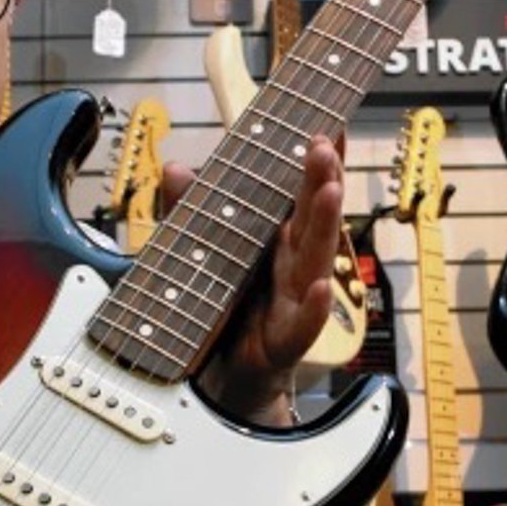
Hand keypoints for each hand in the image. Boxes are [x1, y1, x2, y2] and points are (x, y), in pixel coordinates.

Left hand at [161, 133, 344, 417]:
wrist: (229, 382)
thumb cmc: (230, 313)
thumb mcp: (202, 255)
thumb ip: (192, 214)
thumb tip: (175, 168)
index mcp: (277, 241)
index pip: (298, 193)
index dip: (312, 160)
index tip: (326, 123)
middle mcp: (291, 266)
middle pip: (310, 217)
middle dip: (319, 177)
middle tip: (323, 141)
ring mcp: (293, 303)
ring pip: (313, 260)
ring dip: (324, 223)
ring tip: (332, 189)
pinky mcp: (285, 342)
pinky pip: (303, 325)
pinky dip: (313, 308)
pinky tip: (320, 287)